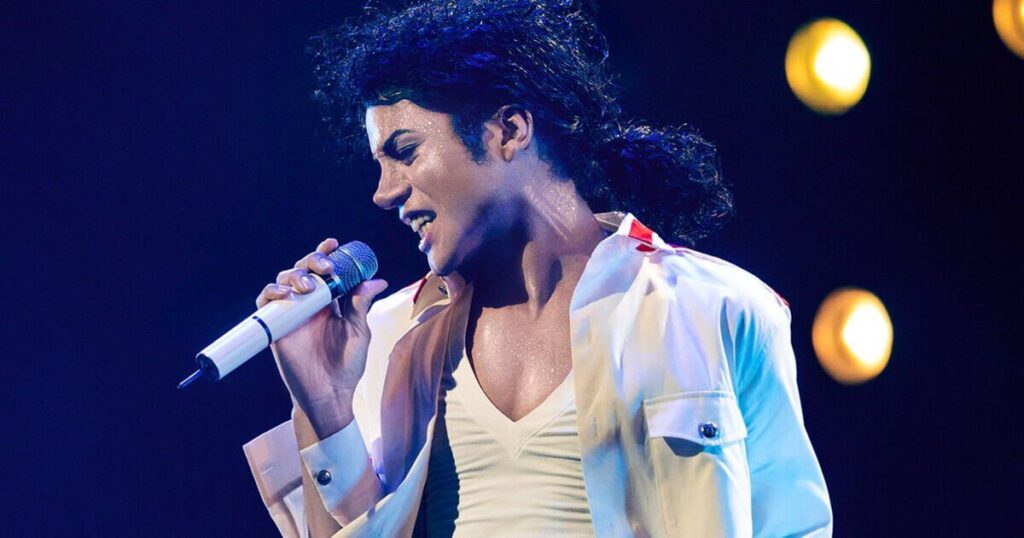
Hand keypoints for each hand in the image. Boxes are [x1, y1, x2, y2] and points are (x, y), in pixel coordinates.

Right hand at [256, 238, 387, 437]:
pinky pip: (266, 303)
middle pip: (304, 270)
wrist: (329, 393)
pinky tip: (284, 294)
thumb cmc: (347, 365)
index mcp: (332, 302)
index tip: (333, 244)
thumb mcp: (358, 331)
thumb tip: (377, 279)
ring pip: (285, 281)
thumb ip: (362, 304)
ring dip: (294, 275)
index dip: (327, 254)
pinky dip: (271, 292)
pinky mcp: (277, 327)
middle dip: (312, 261)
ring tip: (306, 285)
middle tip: (324, 267)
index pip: (326, 271)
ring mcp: (292, 314)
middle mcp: (310, 304)